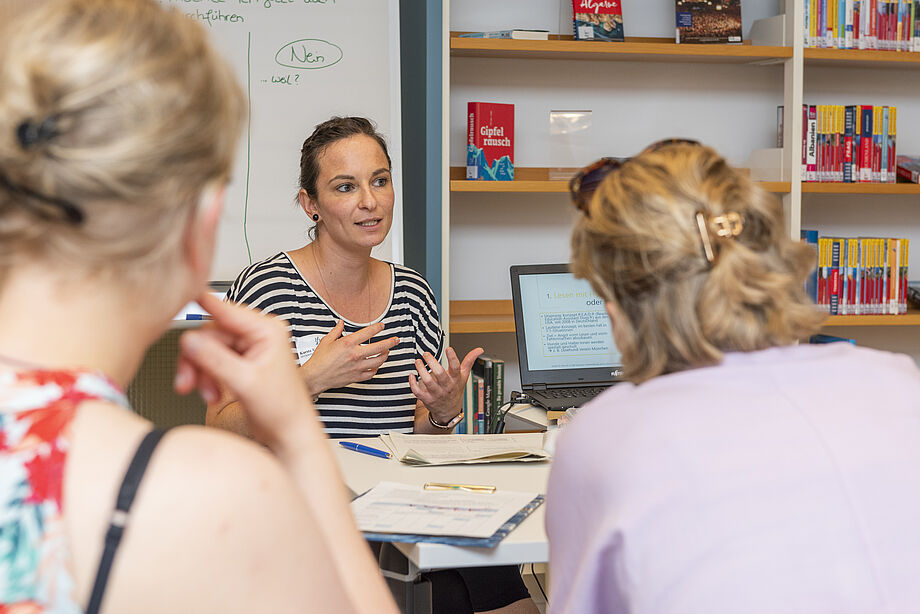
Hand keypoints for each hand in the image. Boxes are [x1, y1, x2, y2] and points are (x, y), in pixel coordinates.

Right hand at [174, 292, 316, 448]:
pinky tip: (212, 394)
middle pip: (210, 334)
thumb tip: (190, 340)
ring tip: (205, 394)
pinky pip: (210, 360)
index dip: (203, 304)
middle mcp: (257, 335)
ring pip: (206, 349)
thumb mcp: (246, 383)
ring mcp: (247, 348)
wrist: (288, 433)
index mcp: (267, 330)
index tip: (183, 293)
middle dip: (197, 360)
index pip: (227, 311)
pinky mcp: (239, 362)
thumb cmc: (282, 409)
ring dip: (200, 372)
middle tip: (188, 381)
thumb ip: (215, 360)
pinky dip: (206, 377)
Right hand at [301, 320, 399, 394]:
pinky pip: (372, 373)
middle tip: (396, 339)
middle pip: (380, 347)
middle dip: (390, 342)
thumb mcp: (326, 341)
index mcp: (348, 343)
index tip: (382, 326)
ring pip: (379, 361)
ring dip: (385, 355)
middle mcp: (355, 355)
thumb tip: (341, 323)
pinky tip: (375, 365)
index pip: (368, 333)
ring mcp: (357, 367)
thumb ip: (336, 331)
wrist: (315, 376)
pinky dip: (375, 368)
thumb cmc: (319, 360)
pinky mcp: (357, 377)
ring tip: (387, 352)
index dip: (378, 328)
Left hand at [408, 347, 483, 422]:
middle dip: (432, 362)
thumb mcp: (464, 376)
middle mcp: (446, 386)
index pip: (456, 368)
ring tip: (418, 362)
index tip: (448, 348)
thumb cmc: (455, 390)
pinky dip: (412, 383)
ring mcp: (436, 393)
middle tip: (426, 354)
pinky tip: (411, 375)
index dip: (452, 358)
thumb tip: (479, 350)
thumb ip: (469, 361)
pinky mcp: (427, 399)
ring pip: (428, 381)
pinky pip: (418, 391)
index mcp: (455, 379)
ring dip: (421, 370)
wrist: (449, 411)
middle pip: (440, 373)